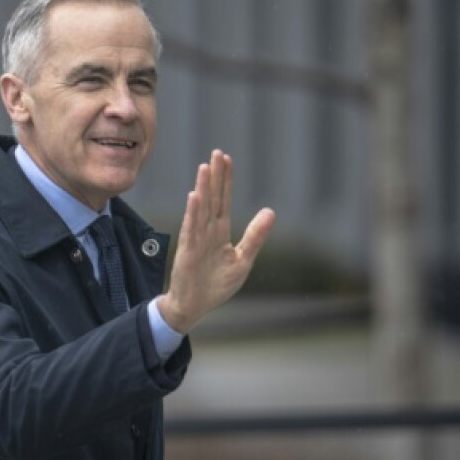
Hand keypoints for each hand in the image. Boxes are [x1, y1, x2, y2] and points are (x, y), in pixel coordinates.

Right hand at [157, 150, 275, 333]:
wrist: (194, 306)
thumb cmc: (216, 285)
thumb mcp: (243, 260)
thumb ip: (255, 236)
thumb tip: (270, 211)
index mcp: (220, 232)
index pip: (224, 200)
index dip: (226, 180)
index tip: (227, 159)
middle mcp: (207, 231)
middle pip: (212, 198)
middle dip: (215, 176)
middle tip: (217, 153)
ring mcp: (196, 239)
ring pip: (201, 209)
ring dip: (203, 188)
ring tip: (205, 168)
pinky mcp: (188, 251)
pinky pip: (191, 228)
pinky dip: (193, 212)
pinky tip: (195, 196)